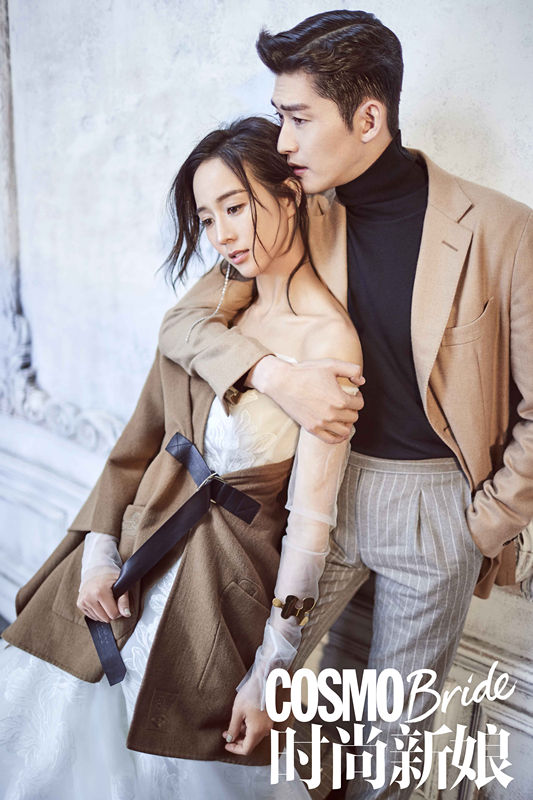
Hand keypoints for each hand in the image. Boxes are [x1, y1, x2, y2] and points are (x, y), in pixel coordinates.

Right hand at [77, 571, 129, 622]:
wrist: (95, 568)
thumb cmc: (110, 575)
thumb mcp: (121, 583)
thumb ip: (124, 600)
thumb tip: (127, 614)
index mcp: (100, 592)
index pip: (113, 614)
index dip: (119, 610)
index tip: (119, 602)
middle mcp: (89, 597)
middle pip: (105, 618)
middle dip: (112, 612)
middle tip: (113, 600)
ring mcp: (83, 601)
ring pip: (98, 619)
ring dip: (104, 612)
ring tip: (106, 600)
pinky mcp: (79, 604)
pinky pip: (92, 616)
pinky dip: (98, 612)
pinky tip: (99, 602)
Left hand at [222, 690, 272, 755]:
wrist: (263, 680)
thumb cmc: (251, 694)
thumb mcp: (237, 712)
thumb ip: (233, 728)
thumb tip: (230, 738)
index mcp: (257, 731)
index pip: (246, 749)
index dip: (234, 749)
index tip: (226, 744)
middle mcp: (265, 730)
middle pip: (251, 744)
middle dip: (238, 741)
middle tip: (227, 733)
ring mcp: (269, 724)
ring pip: (255, 736)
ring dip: (244, 734)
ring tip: (234, 724)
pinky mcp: (269, 718)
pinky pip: (259, 729)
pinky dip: (250, 728)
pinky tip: (244, 719)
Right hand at [248, 355, 364, 443]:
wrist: (282, 382)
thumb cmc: (305, 372)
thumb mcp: (331, 364)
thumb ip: (351, 369)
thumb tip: (361, 381)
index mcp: (340, 399)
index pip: (359, 404)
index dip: (358, 397)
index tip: (352, 394)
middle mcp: (332, 414)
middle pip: (353, 417)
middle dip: (352, 409)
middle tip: (346, 403)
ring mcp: (321, 423)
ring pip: (345, 430)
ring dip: (346, 423)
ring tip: (342, 415)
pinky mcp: (312, 429)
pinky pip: (331, 439)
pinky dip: (338, 437)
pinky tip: (337, 429)